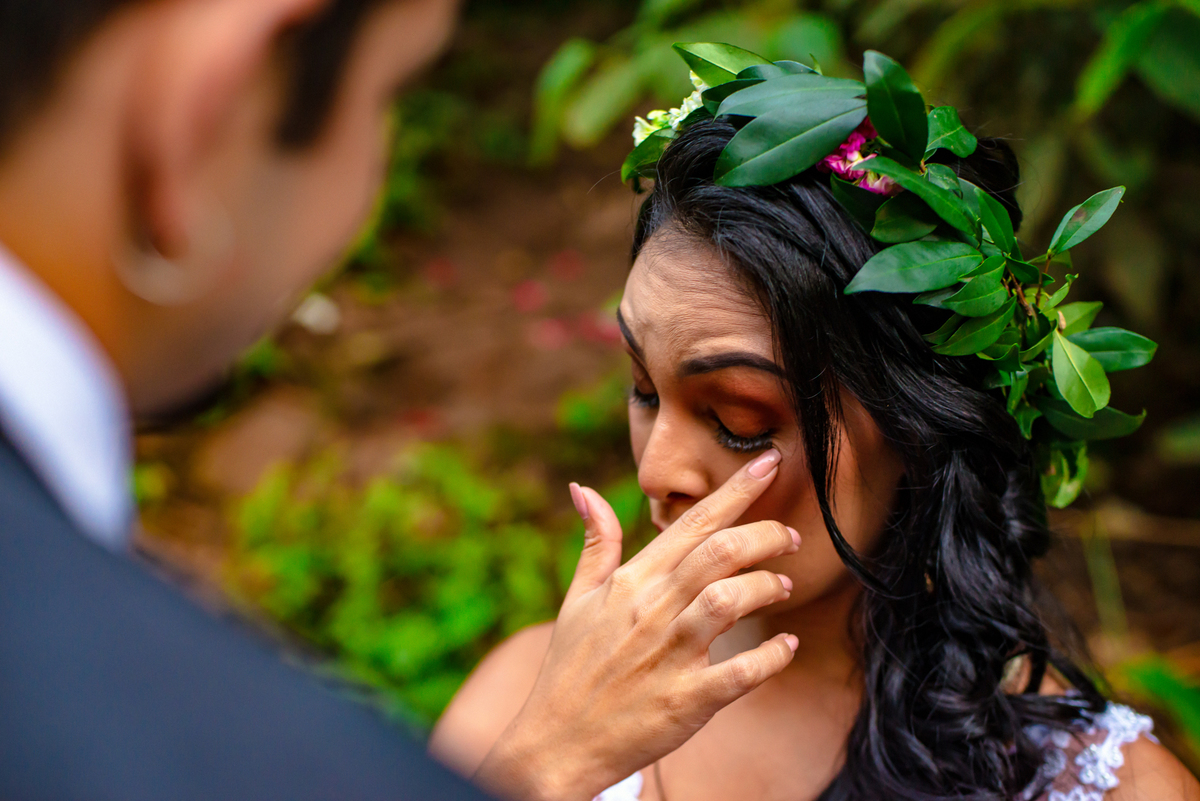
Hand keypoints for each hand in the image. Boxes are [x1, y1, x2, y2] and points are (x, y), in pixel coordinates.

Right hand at [473, 449, 799, 800]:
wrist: (557, 743)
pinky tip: (787, 645)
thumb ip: (596, 542)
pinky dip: (771, 656)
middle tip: (790, 536)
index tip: (770, 462)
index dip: (736, 490)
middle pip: (720, 553)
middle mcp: (653, 611)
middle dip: (765, 534)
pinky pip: (740, 672)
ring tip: (785, 587)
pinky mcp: (686, 700)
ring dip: (767, 587)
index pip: (691, 523)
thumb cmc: (571, 668)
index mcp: (633, 582)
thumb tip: (582, 489)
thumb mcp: (577, 598)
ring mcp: (670, 654)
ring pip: (729, 600)